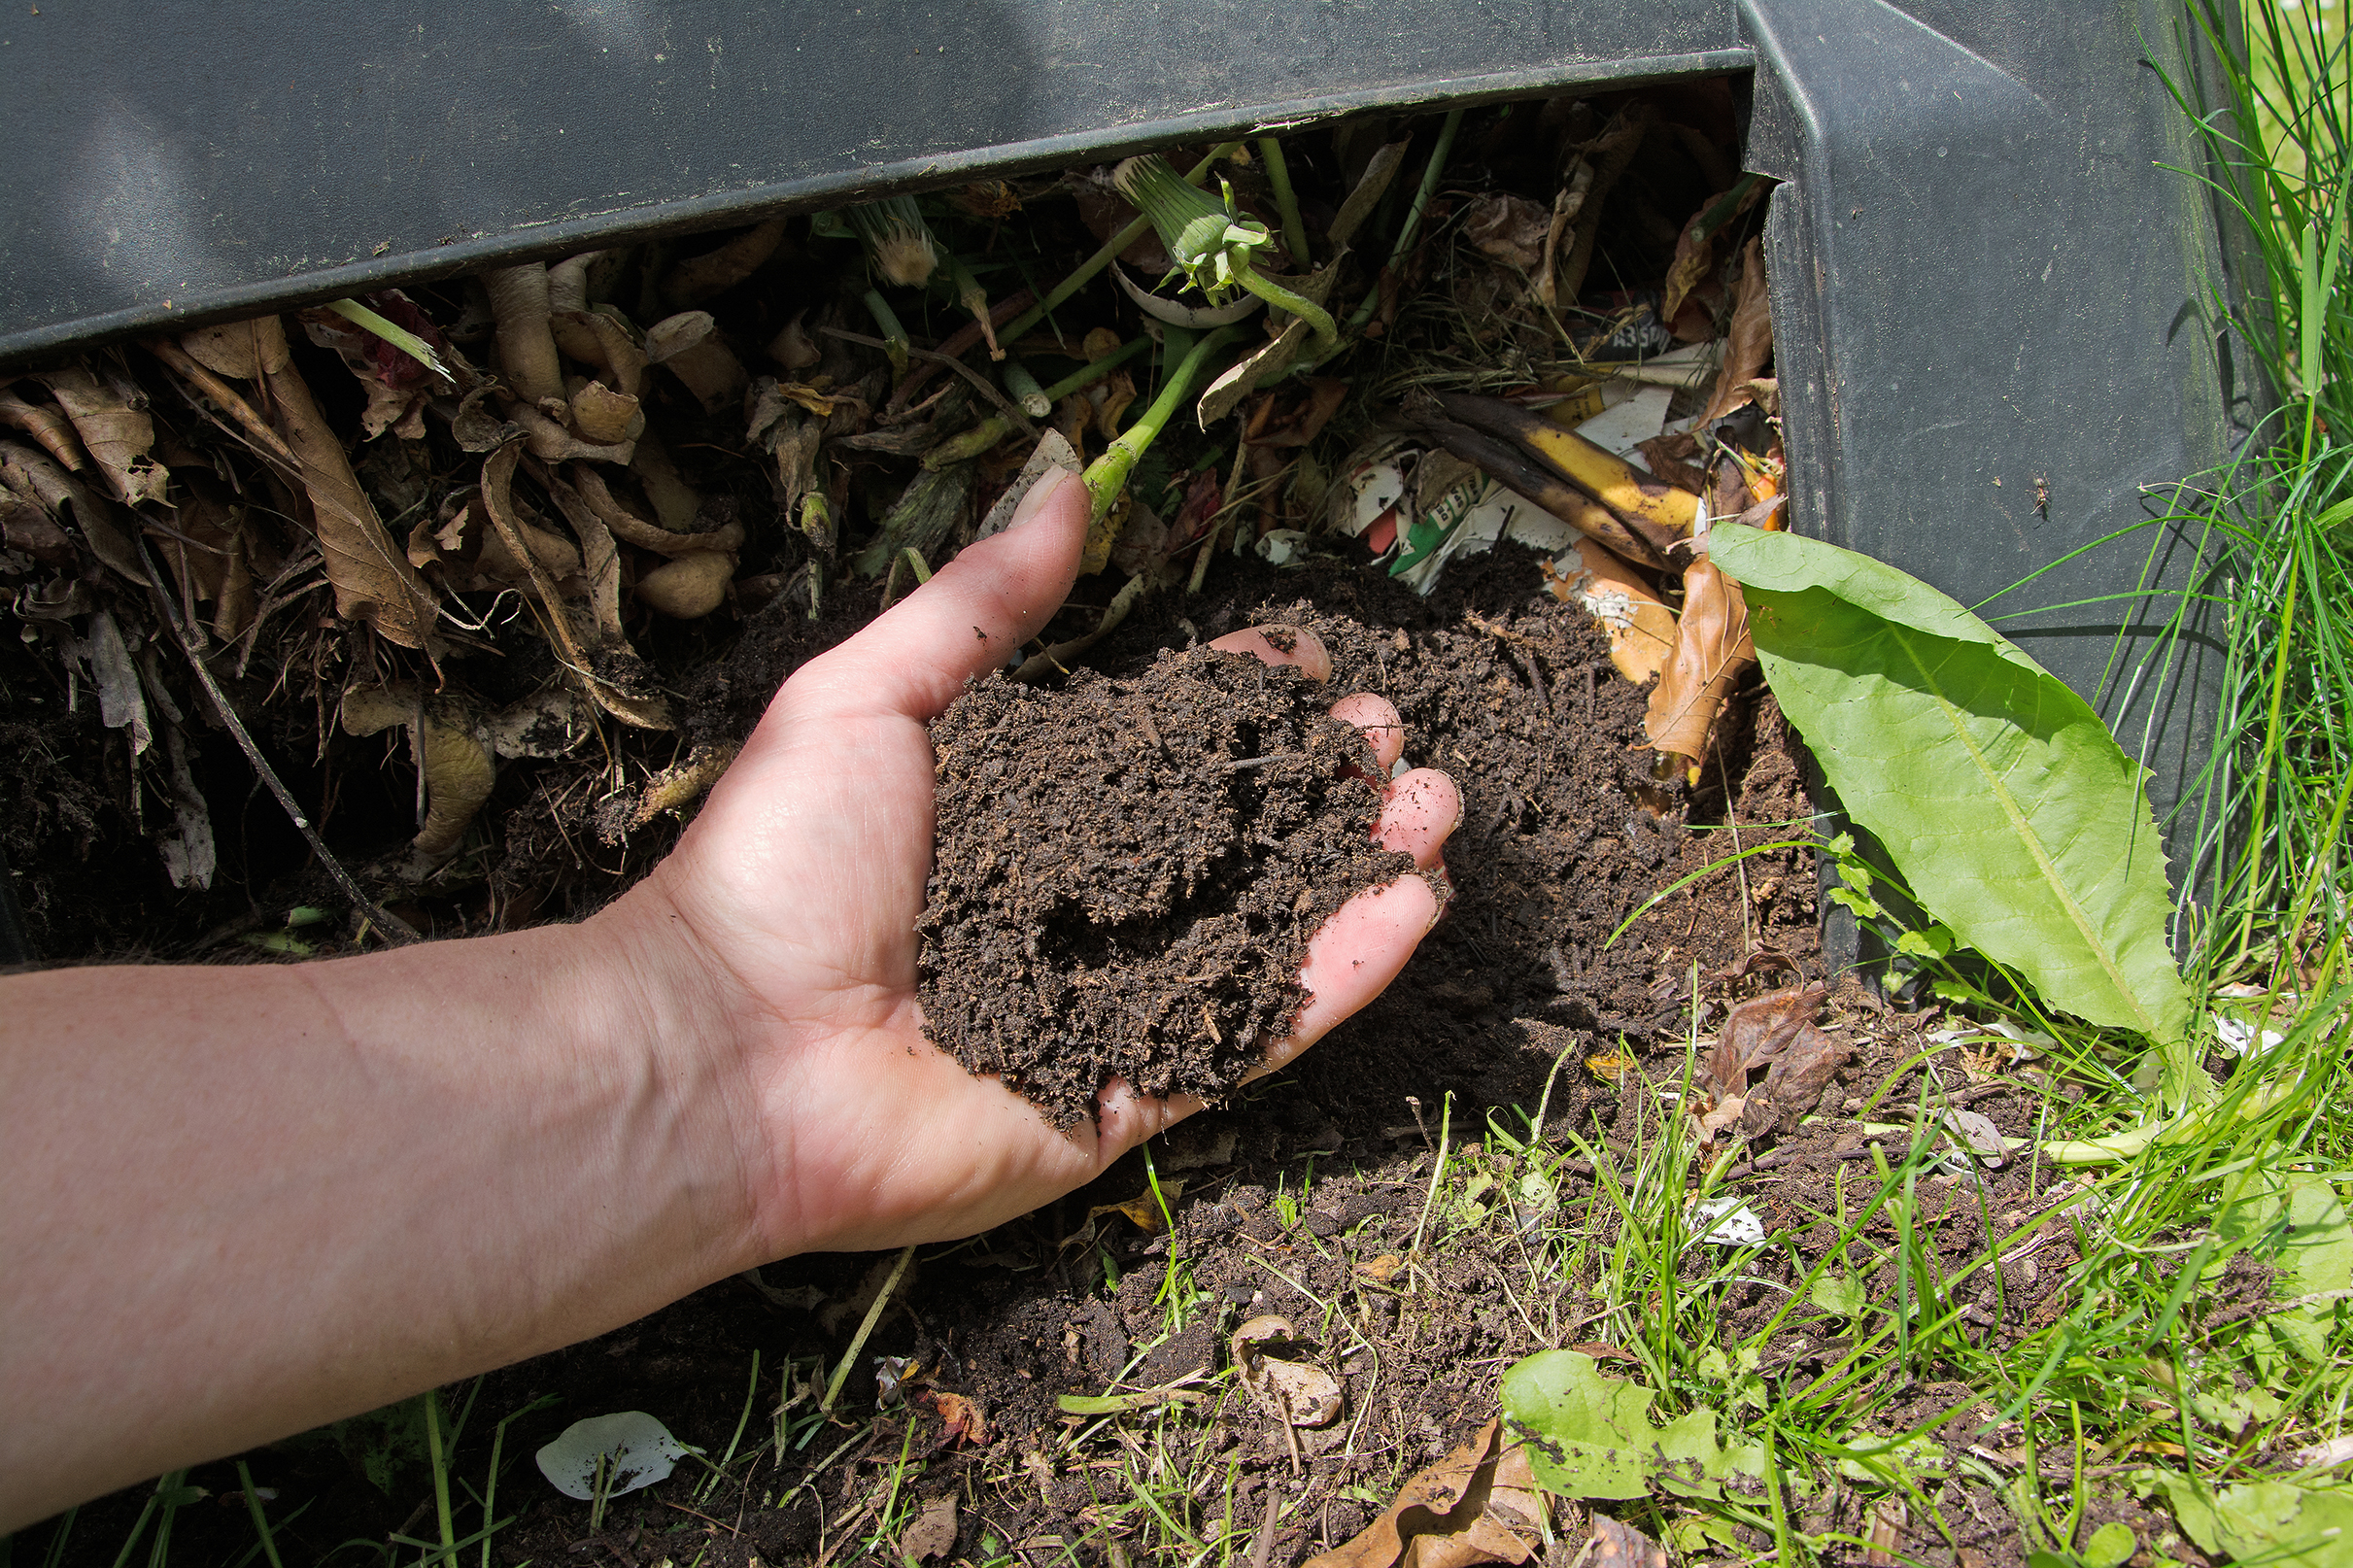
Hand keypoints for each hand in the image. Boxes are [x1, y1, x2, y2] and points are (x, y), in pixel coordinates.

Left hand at [628, 467, 1460, 1258]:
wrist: (721, 1053)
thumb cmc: (776, 868)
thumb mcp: (871, 697)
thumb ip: (981, 602)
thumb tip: (1066, 479)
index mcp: (1013, 821)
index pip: (1151, 753)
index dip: (1227, 706)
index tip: (1296, 660)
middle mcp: (1069, 912)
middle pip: (1224, 840)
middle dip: (1316, 783)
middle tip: (1390, 738)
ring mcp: (1102, 1011)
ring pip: (1259, 934)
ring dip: (1355, 869)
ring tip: (1436, 807)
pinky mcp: (1123, 1102)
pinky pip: (1249, 1038)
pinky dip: (1336, 979)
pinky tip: (1413, 910)